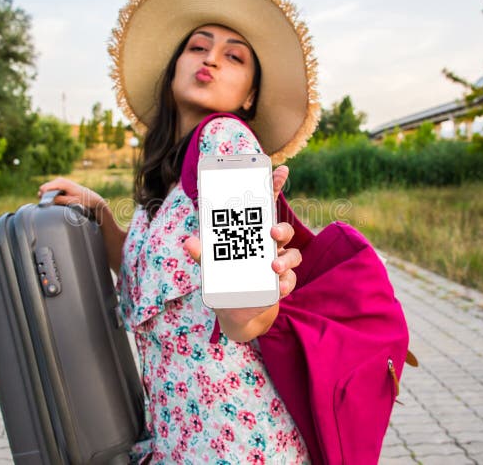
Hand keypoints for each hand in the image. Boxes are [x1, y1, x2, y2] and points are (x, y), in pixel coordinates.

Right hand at [38, 177, 105, 218]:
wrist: (92, 198)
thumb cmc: (83, 200)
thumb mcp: (71, 202)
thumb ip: (59, 200)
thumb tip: (47, 200)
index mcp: (62, 183)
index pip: (45, 188)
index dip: (43, 196)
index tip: (47, 204)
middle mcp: (59, 180)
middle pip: (43, 189)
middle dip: (45, 197)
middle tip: (53, 204)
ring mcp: (59, 181)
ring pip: (46, 189)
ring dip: (49, 196)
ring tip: (57, 203)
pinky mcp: (60, 185)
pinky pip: (50, 190)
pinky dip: (52, 195)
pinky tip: (58, 200)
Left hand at [183, 165, 302, 337]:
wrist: (236, 312)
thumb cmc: (223, 281)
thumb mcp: (209, 267)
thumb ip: (201, 254)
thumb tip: (189, 241)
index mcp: (250, 234)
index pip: (264, 206)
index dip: (273, 187)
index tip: (280, 170)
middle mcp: (267, 246)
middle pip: (281, 230)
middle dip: (280, 228)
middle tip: (271, 231)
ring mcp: (277, 264)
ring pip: (292, 254)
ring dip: (286, 259)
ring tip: (273, 267)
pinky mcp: (282, 283)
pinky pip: (290, 279)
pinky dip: (286, 282)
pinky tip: (279, 287)